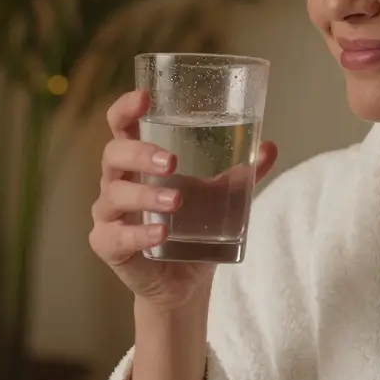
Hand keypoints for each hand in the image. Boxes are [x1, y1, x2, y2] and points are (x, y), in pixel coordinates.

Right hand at [89, 90, 277, 311]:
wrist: (185, 282)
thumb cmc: (193, 227)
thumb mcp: (222, 197)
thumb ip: (243, 174)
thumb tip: (270, 147)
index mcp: (138, 161)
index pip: (122, 126)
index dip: (126, 108)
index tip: (145, 97)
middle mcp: (117, 182)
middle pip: (113, 155)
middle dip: (139, 153)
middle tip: (172, 162)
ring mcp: (110, 215)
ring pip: (114, 195)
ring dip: (146, 195)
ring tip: (177, 201)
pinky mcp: (109, 247)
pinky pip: (115, 237)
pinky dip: (138, 234)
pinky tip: (160, 234)